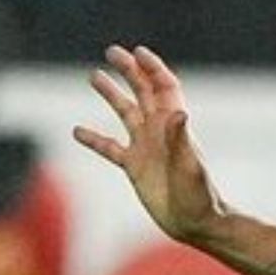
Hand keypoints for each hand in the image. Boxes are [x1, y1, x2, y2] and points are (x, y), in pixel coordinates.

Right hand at [74, 44, 223, 242]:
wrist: (194, 223)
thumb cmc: (199, 196)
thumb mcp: (190, 167)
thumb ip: (181, 140)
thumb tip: (178, 112)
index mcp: (174, 125)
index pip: (163, 87)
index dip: (153, 68)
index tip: (137, 52)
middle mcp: (158, 130)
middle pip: (142, 91)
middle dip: (129, 70)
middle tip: (111, 51)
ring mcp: (145, 147)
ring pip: (125, 112)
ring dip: (111, 94)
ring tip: (94, 75)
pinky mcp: (133, 166)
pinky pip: (110, 147)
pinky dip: (93, 139)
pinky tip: (77, 131)